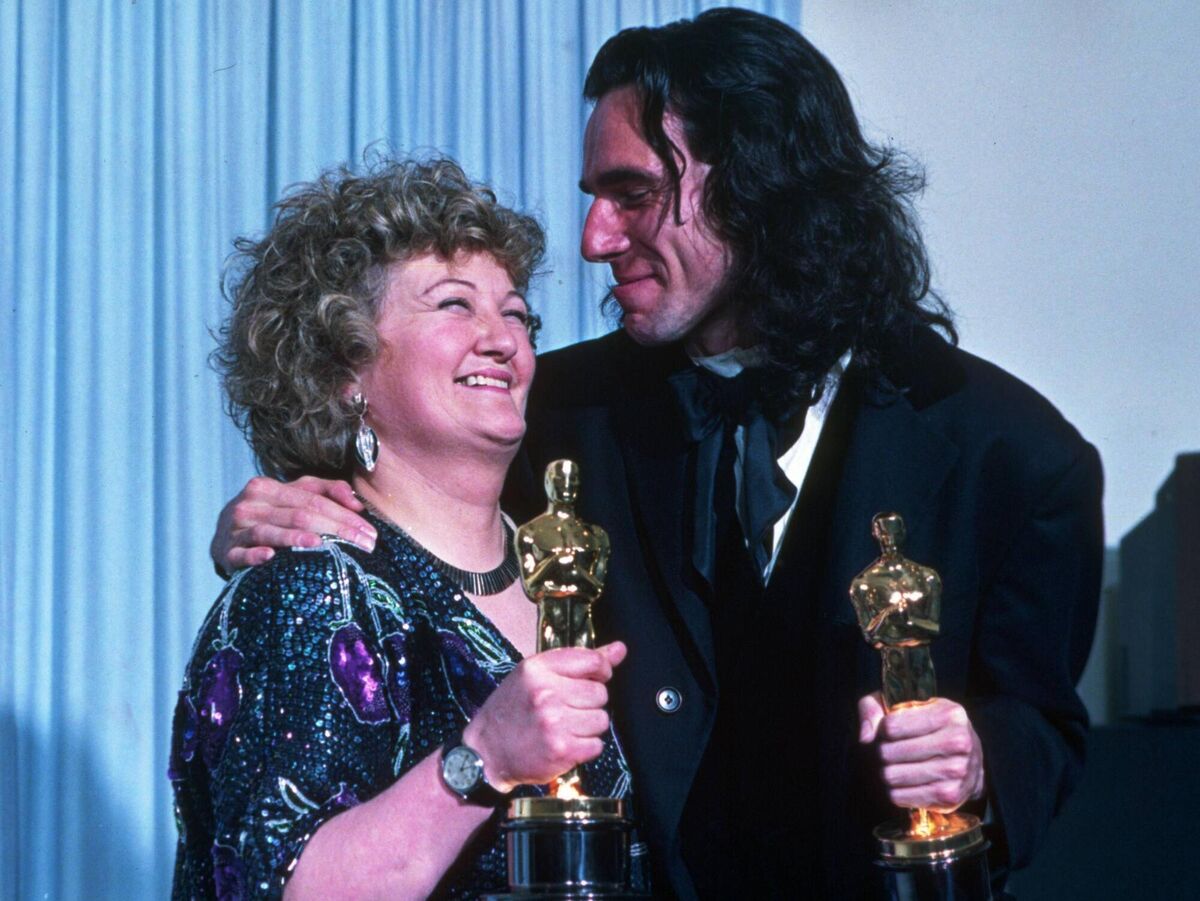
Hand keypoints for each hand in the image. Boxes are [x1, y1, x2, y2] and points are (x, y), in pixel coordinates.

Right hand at [211, 475, 376, 573]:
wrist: (226, 538)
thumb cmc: (270, 517)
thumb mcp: (294, 497)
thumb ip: (327, 491)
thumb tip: (357, 503)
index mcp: (268, 487)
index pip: (314, 500)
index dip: (345, 516)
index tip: (370, 533)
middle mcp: (251, 504)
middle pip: (300, 515)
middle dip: (337, 530)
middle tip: (364, 547)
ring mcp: (236, 528)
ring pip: (271, 531)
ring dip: (297, 539)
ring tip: (323, 546)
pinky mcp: (225, 552)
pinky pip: (241, 553)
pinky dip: (255, 554)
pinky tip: (270, 557)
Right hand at [464, 642, 626, 792]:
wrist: (485, 752)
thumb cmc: (512, 710)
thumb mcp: (536, 676)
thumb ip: (580, 662)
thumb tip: (620, 649)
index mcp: (538, 668)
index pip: (593, 661)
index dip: (600, 672)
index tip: (591, 680)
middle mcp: (545, 693)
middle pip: (600, 693)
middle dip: (589, 704)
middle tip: (567, 710)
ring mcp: (554, 722)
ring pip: (601, 720)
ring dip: (588, 727)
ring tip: (564, 728)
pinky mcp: (561, 750)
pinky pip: (596, 745)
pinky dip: (585, 748)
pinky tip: (565, 744)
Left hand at [858, 693, 985, 811]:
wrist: (971, 759)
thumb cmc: (931, 727)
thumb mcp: (908, 704)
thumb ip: (874, 706)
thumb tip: (865, 737)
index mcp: (949, 714)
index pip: (892, 726)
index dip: (881, 730)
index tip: (887, 731)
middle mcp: (958, 742)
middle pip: (889, 752)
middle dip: (882, 752)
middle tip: (889, 751)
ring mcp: (957, 771)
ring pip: (892, 775)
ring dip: (887, 772)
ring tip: (895, 766)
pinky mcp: (950, 796)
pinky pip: (900, 796)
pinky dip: (896, 790)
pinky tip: (905, 782)